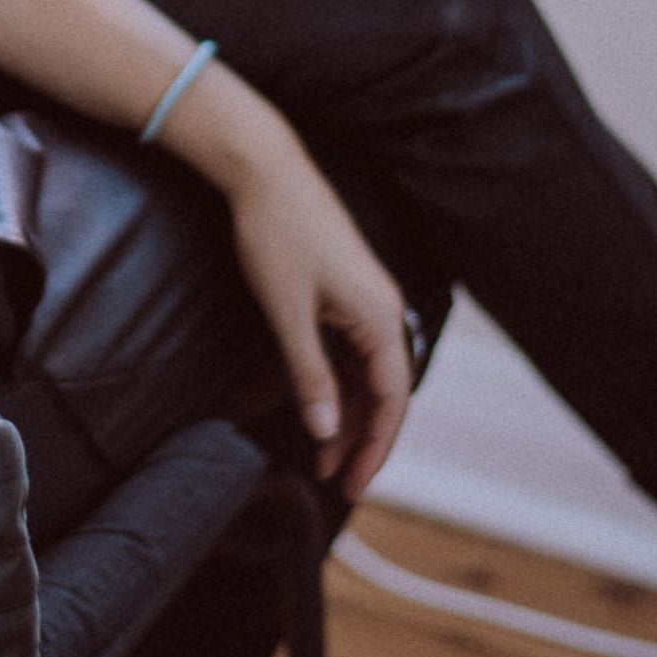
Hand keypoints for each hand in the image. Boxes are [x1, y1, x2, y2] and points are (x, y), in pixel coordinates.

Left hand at [225, 169, 413, 504]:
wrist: (265, 171)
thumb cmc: (276, 236)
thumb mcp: (288, 314)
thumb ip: (310, 374)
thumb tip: (325, 431)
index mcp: (380, 317)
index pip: (391, 400)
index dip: (375, 447)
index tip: (354, 485)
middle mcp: (384, 311)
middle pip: (384, 393)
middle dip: (363, 442)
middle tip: (338, 485)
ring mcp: (365, 302)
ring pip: (366, 376)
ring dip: (347, 417)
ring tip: (322, 459)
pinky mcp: (345, 293)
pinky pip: (351, 354)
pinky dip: (338, 386)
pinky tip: (320, 411)